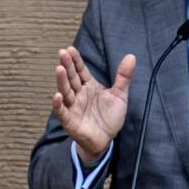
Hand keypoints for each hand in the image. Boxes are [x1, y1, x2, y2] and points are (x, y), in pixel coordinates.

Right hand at [52, 46, 135, 163]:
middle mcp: (79, 94)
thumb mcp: (120, 95)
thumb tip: (131, 56)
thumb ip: (124, 76)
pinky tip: (57, 96)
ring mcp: (73, 107)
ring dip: (62, 81)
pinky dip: (58, 104)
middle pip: (72, 78)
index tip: (70, 49)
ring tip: (59, 68)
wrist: (106, 139)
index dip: (76, 60)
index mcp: (89, 86)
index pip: (81, 70)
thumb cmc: (110, 116)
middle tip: (62, 52)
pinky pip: (62, 112)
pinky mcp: (70, 121)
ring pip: (66, 92)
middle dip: (67, 65)